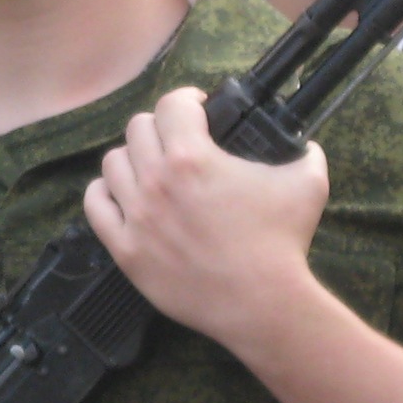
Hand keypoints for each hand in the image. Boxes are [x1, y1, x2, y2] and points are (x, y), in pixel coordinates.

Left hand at [83, 85, 330, 358]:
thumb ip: (305, 152)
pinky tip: (124, 194)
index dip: (188, 100)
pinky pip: (96, 205)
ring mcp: (136, 216)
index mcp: (192, 157)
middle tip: (178, 140)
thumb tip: (305, 145)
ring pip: (113, 162)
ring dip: (133, 158)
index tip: (198, 108)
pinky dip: (106, 192)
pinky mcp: (126, 249)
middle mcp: (156, 181)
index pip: (172, 104)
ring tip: (151, 168)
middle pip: (138, 128)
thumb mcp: (307, 183)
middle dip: (161, 127)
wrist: (261, 302)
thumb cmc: (282, 242)